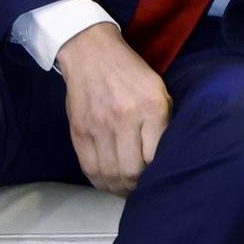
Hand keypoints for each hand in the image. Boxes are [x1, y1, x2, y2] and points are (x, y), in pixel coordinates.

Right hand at [54, 23, 171, 196]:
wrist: (91, 53)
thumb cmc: (131, 73)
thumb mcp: (158, 90)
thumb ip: (163, 122)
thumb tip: (164, 157)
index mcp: (151, 107)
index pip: (156, 157)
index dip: (157, 173)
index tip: (158, 176)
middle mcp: (125, 118)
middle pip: (131, 171)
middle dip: (137, 187)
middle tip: (141, 188)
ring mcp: (99, 126)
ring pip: (109, 174)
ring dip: (118, 188)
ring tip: (125, 189)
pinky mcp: (79, 130)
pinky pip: (89, 167)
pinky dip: (99, 181)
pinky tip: (108, 181)